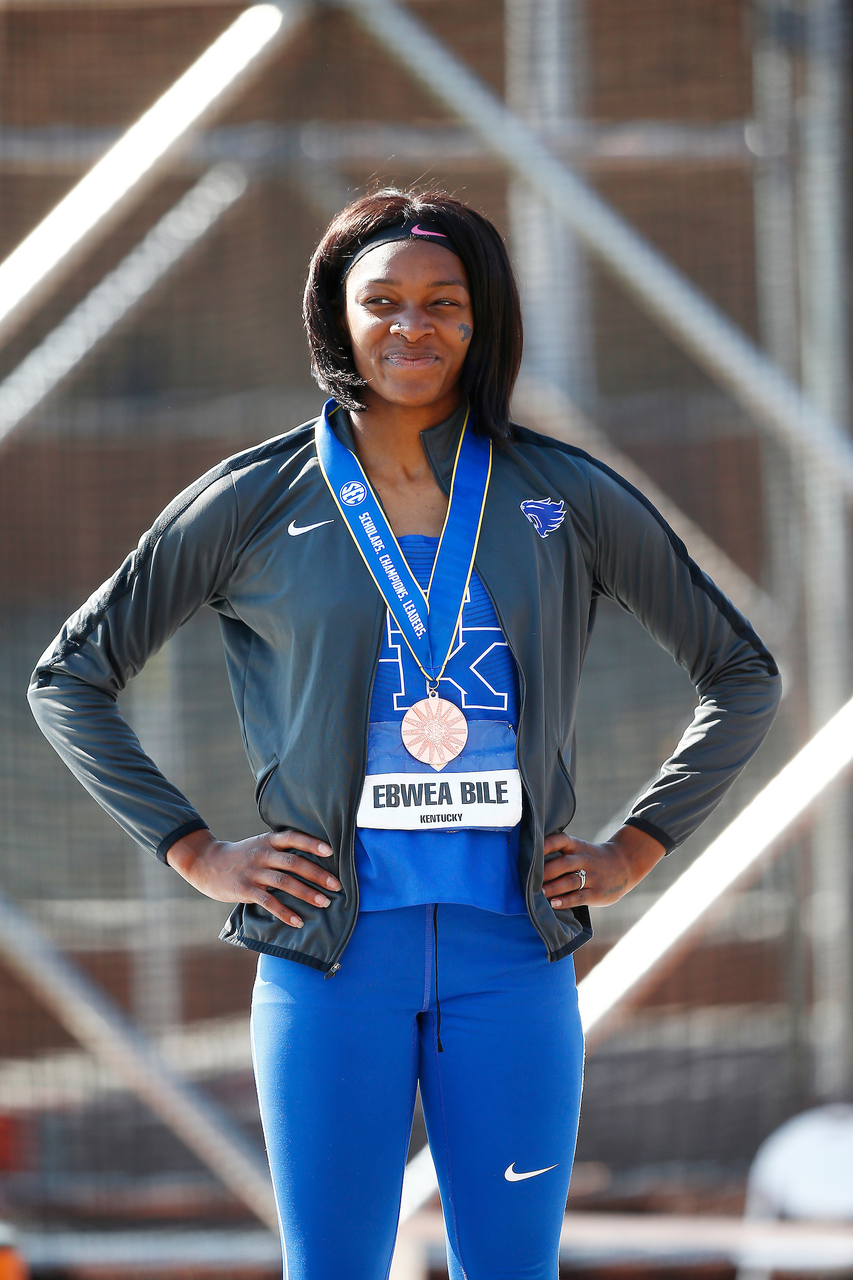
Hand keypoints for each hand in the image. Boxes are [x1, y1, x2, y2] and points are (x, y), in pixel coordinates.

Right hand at [165, 827, 340, 928]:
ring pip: (285, 882)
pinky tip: (298, 921)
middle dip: (318, 874)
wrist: (206, 862)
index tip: (331, 851)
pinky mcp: (244, 889)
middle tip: (336, 885)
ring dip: (307, 894)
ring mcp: (253, 872)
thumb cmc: (240, 855)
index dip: (312, 843)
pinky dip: (285, 913)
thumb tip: (311, 857)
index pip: (293, 838)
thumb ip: (279, 849)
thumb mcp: (258, 844)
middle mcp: (262, 854)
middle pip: (294, 863)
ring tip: (324, 903)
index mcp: (268, 841)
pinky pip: (269, 902)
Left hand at [542, 825, 666, 908]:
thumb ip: (561, 852)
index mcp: (578, 846)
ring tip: (538, 893)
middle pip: (563, 863)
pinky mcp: (596, 893)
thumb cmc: (592, 858)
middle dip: (545, 871)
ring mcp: (592, 876)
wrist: (625, 864)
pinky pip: (579, 897)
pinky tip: (554, 904)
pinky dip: (566, 901)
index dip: (546, 843)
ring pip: (570, 881)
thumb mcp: (580, 848)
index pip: (561, 840)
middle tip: (528, 879)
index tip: (531, 849)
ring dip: (553, 887)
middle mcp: (584, 859)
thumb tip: (530, 860)